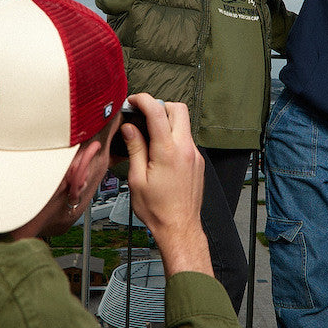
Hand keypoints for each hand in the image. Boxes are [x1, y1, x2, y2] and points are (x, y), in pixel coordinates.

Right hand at [121, 94, 211, 276]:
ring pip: (184, 124)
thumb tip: (129, 128)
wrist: (180, 227)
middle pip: (178, 109)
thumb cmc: (157, 209)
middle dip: (160, 106)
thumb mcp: (137, 179)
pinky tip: (160, 153)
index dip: (143, 100)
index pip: (157, 112)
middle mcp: (185, 149)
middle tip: (143, 115)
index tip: (133, 101)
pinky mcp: (198, 162)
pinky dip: (173, 138)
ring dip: (167, 123)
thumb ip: (135, 148)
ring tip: (149, 137)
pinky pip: (186, 140)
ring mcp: (195, 155)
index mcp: (168, 152)